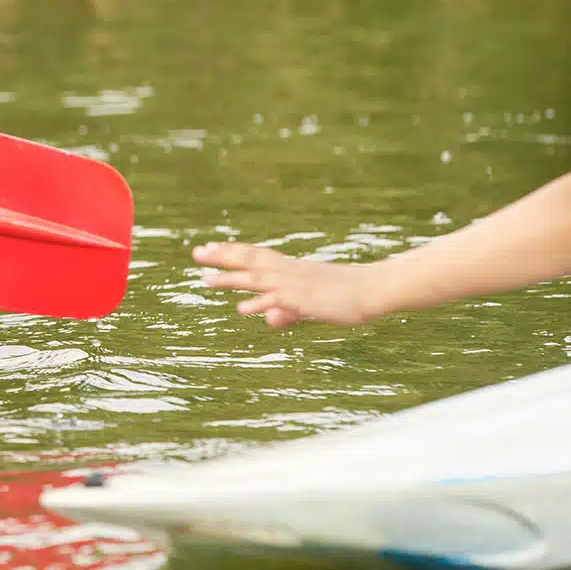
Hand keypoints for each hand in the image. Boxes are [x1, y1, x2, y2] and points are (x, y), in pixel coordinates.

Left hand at [192, 242, 380, 328]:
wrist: (375, 288)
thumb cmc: (346, 295)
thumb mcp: (311, 304)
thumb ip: (288, 312)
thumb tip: (270, 321)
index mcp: (290, 268)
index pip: (255, 256)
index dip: (231, 252)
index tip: (209, 248)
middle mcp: (289, 271)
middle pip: (249, 261)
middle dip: (221, 257)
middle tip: (196, 253)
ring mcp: (296, 284)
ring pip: (257, 279)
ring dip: (230, 279)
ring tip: (205, 281)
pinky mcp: (305, 299)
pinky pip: (279, 301)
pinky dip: (260, 304)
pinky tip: (242, 309)